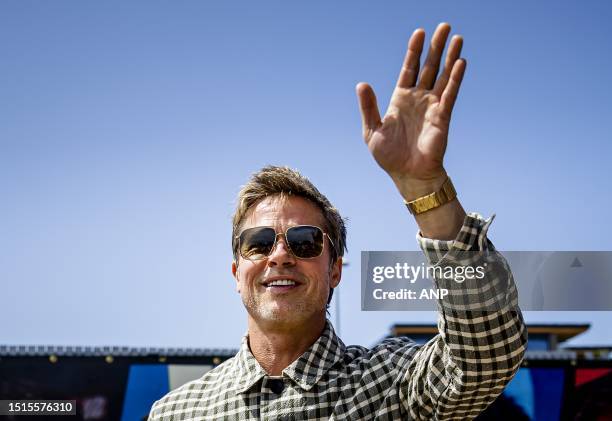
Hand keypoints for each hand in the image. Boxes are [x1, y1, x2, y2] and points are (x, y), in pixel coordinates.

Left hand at [357, 23, 465, 199]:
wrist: (407, 175)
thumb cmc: (389, 156)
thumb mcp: (371, 130)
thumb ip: (368, 107)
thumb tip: (362, 83)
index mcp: (400, 99)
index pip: (409, 68)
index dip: (414, 51)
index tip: (419, 32)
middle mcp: (418, 99)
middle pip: (429, 67)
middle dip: (436, 46)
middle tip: (445, 26)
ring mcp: (432, 106)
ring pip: (443, 76)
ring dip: (450, 57)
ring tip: (457, 38)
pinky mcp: (442, 117)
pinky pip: (450, 94)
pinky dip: (455, 79)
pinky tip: (460, 62)